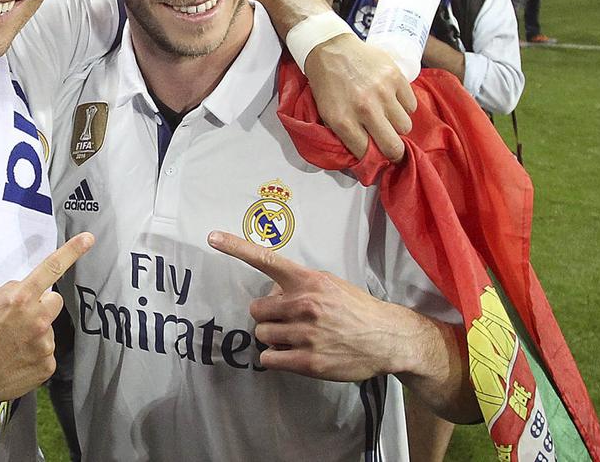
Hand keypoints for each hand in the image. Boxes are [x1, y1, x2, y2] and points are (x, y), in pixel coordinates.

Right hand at [0, 233, 94, 408]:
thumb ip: (10, 290)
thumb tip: (25, 288)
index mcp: (20, 298)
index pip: (51, 269)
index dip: (72, 251)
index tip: (88, 239)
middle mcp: (37, 319)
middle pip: (54, 301)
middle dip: (41, 306)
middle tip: (19, 320)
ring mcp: (44, 344)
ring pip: (48, 330)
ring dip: (35, 334)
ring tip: (10, 346)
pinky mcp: (47, 366)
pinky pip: (46, 353)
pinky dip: (34, 356)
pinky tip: (15, 361)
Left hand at [207, 231, 409, 381]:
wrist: (387, 339)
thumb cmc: (355, 309)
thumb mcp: (329, 285)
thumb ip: (298, 286)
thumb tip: (271, 294)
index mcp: (308, 281)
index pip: (266, 260)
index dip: (236, 248)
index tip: (212, 237)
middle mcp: (304, 304)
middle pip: (256, 310)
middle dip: (268, 316)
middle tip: (288, 321)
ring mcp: (305, 334)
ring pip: (262, 335)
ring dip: (273, 338)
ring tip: (297, 338)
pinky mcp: (308, 361)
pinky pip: (269, 359)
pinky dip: (276, 358)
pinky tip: (294, 355)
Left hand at [304, 33, 413, 160]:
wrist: (330, 50)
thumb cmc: (328, 85)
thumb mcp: (327, 115)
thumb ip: (347, 136)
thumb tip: (370, 156)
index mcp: (343, 120)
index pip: (368, 153)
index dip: (374, 158)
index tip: (378, 158)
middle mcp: (365, 108)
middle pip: (393, 146)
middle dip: (394, 152)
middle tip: (392, 148)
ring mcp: (383, 91)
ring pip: (405, 126)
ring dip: (397, 125)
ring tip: (387, 116)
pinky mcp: (395, 76)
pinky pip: (411, 105)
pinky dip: (404, 106)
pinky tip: (392, 101)